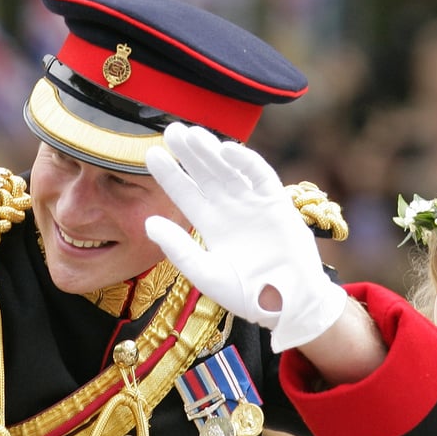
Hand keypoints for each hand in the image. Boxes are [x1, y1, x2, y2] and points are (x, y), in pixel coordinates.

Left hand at [145, 123, 346, 351]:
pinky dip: (246, 162)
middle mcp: (229, 210)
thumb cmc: (246, 295)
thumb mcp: (205, 273)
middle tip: (171, 130)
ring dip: (211, 151)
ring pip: (228, 170)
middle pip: (204, 175)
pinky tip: (227, 150)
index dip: (170, 175)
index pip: (185, 194)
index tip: (152, 155)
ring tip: (192, 134)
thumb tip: (149, 222)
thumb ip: (178, 249)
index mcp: (210, 226)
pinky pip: (260, 176)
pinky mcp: (276, 203)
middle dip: (189, 153)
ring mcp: (253, 205)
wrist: (287, 305)